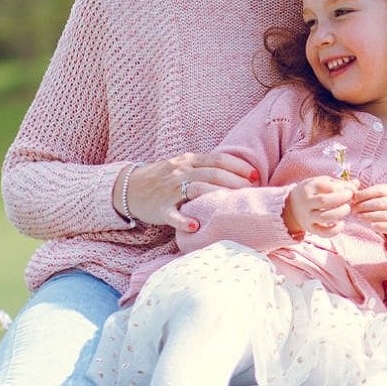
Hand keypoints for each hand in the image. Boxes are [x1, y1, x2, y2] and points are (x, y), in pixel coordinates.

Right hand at [118, 152, 258, 233]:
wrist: (130, 188)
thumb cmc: (164, 179)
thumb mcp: (183, 166)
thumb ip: (205, 168)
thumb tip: (238, 174)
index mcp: (188, 160)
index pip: (218, 159)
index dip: (238, 166)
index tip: (256, 175)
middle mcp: (180, 172)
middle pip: (212, 173)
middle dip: (235, 180)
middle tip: (252, 191)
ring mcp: (169, 190)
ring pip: (196, 188)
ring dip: (217, 195)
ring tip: (234, 204)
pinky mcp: (160, 208)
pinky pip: (173, 214)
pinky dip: (183, 220)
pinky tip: (196, 226)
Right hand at [283, 175, 355, 236]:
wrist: (291, 207)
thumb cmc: (312, 192)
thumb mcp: (322, 183)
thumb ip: (339, 183)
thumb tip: (357, 183)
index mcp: (309, 187)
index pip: (326, 186)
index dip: (341, 188)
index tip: (349, 189)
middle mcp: (306, 203)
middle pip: (323, 201)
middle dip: (340, 198)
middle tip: (350, 197)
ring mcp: (307, 217)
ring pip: (323, 217)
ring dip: (339, 213)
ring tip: (347, 208)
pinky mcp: (311, 229)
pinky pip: (323, 233)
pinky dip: (334, 230)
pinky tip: (342, 224)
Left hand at [350, 183, 386, 248]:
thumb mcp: (385, 201)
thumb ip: (370, 195)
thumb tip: (351, 190)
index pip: (380, 190)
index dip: (365, 194)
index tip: (353, 199)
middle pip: (382, 202)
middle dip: (365, 205)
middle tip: (353, 209)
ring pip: (386, 215)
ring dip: (370, 216)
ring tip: (359, 217)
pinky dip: (380, 226)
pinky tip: (371, 226)